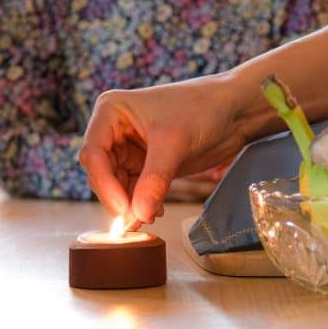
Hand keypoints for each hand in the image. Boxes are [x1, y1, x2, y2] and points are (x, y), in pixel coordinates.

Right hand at [80, 74, 251, 223]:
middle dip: (117, 197)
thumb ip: (154, 181)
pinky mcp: (146, 162)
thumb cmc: (202, 109)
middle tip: (137, 220)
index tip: (123, 210)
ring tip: (150, 216)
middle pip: (101, 172)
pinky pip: (134, 188)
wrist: (234, 109)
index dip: (104, 184)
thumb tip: (139, 215)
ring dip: (130, 204)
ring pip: (116, 184)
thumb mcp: (174, 143)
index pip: (93, 153)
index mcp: (111, 111)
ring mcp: (129, 146)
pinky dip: (142, 203)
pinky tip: (156, 210)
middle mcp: (114, 128)